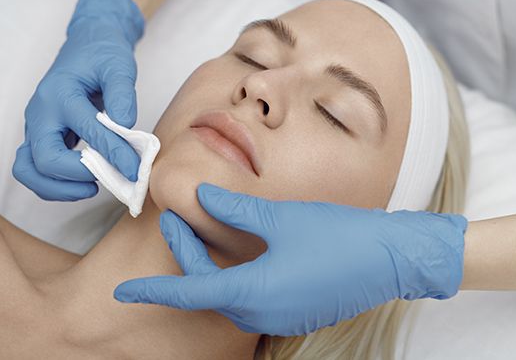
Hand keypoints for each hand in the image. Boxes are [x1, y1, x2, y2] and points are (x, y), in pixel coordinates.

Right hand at [13, 0, 145, 200]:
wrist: (87, 44)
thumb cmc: (103, 53)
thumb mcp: (119, 64)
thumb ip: (122, 93)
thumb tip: (125, 126)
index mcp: (60, 93)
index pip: (86, 130)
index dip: (114, 153)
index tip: (136, 169)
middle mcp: (40, 112)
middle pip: (44, 159)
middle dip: (77, 177)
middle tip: (111, 178)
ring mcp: (36, 126)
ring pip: (29, 170)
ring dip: (58, 188)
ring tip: (92, 187)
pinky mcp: (39, 136)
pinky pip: (35, 168)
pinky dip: (53, 183)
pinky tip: (83, 181)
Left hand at [113, 183, 468, 335]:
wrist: (391, 258)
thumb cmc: (339, 236)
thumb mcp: (281, 217)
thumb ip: (235, 209)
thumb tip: (202, 196)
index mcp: (252, 292)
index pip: (189, 292)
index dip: (153, 290)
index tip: (123, 290)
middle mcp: (262, 314)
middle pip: (209, 292)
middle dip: (187, 259)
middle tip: (176, 222)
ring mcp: (281, 319)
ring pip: (232, 298)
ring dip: (213, 270)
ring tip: (205, 232)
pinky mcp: (297, 314)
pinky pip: (255, 301)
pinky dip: (239, 279)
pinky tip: (244, 251)